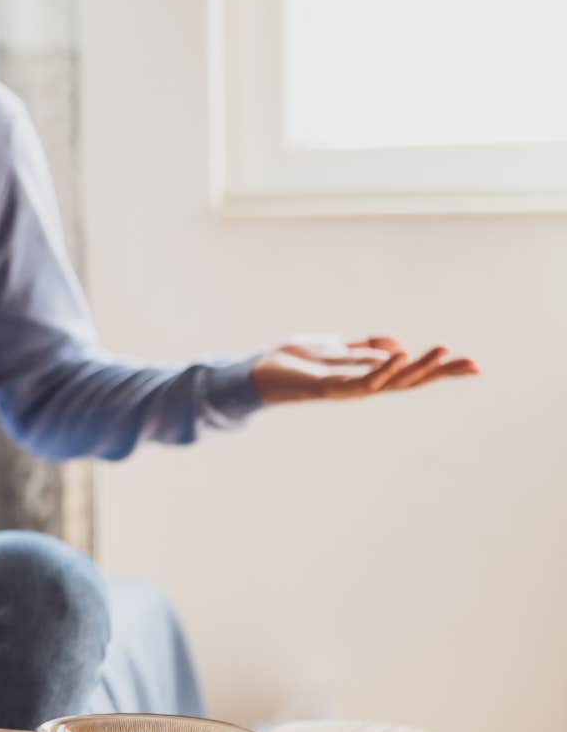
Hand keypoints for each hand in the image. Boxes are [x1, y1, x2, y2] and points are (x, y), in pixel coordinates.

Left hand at [249, 334, 479, 404]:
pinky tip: (400, 356)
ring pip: (390, 381)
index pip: (410, 372)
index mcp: (367, 373)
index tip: (474, 366)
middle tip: (472, 364)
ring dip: (417, 368)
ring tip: (444, 352)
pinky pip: (361, 380)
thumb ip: (365, 346)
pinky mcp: (328, 386)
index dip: (440, 370)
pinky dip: (381, 369)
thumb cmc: (294, 360)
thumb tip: (399, 344)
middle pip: (408, 380)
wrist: (257, 369)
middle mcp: (362, 384)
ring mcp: (347, 387)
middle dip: (439, 373)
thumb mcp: (336, 346)